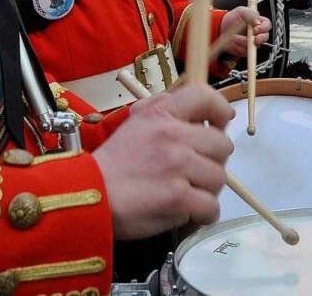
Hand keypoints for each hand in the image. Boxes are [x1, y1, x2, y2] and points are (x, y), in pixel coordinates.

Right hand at [93, 84, 233, 239]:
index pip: (205, 97)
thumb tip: (195, 110)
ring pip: (219, 178)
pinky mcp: (179, 198)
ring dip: (207, 188)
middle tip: (196, 169)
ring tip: (187, 192)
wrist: (89, 195)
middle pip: (222, 144)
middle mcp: (173, 136)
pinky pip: (211, 206)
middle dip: (213, 159)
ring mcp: (178, 167)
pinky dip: (202, 213)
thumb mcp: (133, 122)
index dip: (221, 109)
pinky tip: (187, 212)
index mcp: (161, 114)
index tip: (222, 121)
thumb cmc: (112, 163)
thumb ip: (163, 110)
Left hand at [219, 6, 270, 56]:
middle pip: (265, 38)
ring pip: (254, 46)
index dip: (263, 28)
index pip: (267, 25)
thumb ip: (250, 13)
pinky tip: (233, 42)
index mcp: (259, 22)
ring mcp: (253, 42)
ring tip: (234, 36)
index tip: (255, 29)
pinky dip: (239, 47)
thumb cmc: (233, 18)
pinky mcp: (246, 50)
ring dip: (244, 42)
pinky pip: (246, 51)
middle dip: (259, 39)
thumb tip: (257, 20)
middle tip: (252, 38)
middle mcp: (258, 33)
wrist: (222, 28)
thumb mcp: (241, 11)